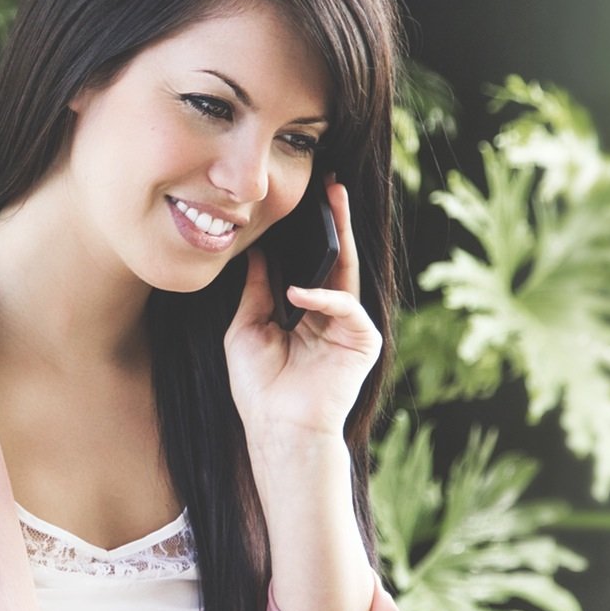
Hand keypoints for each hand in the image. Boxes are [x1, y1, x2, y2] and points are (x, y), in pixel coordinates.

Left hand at [224, 177, 380, 446]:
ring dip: (341, 237)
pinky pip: (347, 309)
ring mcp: (350, 328)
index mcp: (307, 313)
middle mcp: (332, 316)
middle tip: (333, 184)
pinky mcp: (362, 342)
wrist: (276, 427)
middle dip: (336, 221)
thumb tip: (256, 253)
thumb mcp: (247, 328)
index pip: (313, 264)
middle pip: (337, 259)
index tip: (304, 199)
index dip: (310, 234)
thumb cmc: (259, 387)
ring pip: (349, 274)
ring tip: (332, 203)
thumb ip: (256, 291)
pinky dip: (323, 298)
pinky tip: (298, 294)